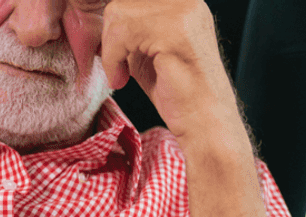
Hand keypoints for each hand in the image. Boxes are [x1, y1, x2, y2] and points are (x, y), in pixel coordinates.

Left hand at [100, 0, 245, 148]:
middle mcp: (186, 0)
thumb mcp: (145, 48)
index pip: (131, 0)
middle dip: (110, 36)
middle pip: (123, 3)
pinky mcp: (174, 32)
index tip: (117, 52)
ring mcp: (183, 12)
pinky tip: (122, 79)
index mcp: (182, 1)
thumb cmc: (174, 88)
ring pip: (119, 15)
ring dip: (111, 50)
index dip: (115, 24)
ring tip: (121, 74)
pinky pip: (123, 33)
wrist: (202, 117)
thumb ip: (129, 28)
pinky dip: (113, 59)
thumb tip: (103, 17)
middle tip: (115, 66)